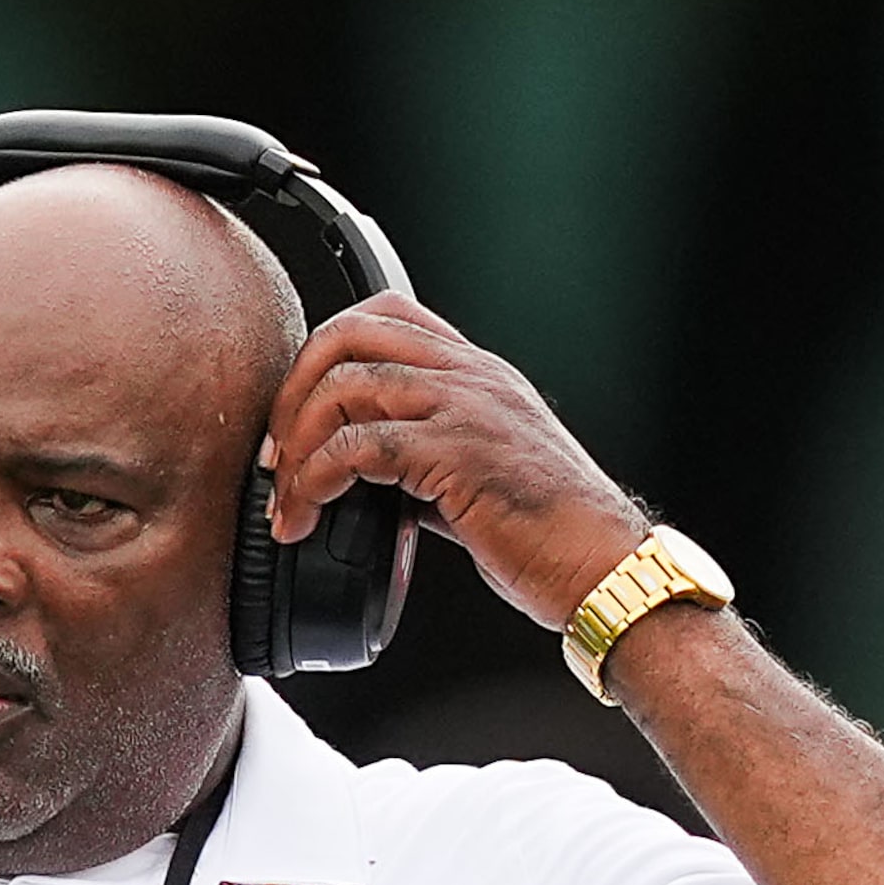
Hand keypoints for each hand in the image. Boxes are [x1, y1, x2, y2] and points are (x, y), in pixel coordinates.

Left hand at [261, 292, 647, 629]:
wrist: (606, 569)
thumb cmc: (554, 538)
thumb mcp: (482, 481)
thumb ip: (427, 465)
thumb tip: (367, 485)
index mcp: (480, 376)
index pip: (387, 315)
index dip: (327, 354)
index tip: (301, 417)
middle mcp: (473, 377)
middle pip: (352, 331)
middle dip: (295, 388)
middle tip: (277, 453)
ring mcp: (467, 408)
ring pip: (346, 383)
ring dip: (297, 442)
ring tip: (286, 496)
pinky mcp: (459, 452)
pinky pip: (359, 445)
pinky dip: (316, 480)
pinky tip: (307, 517)